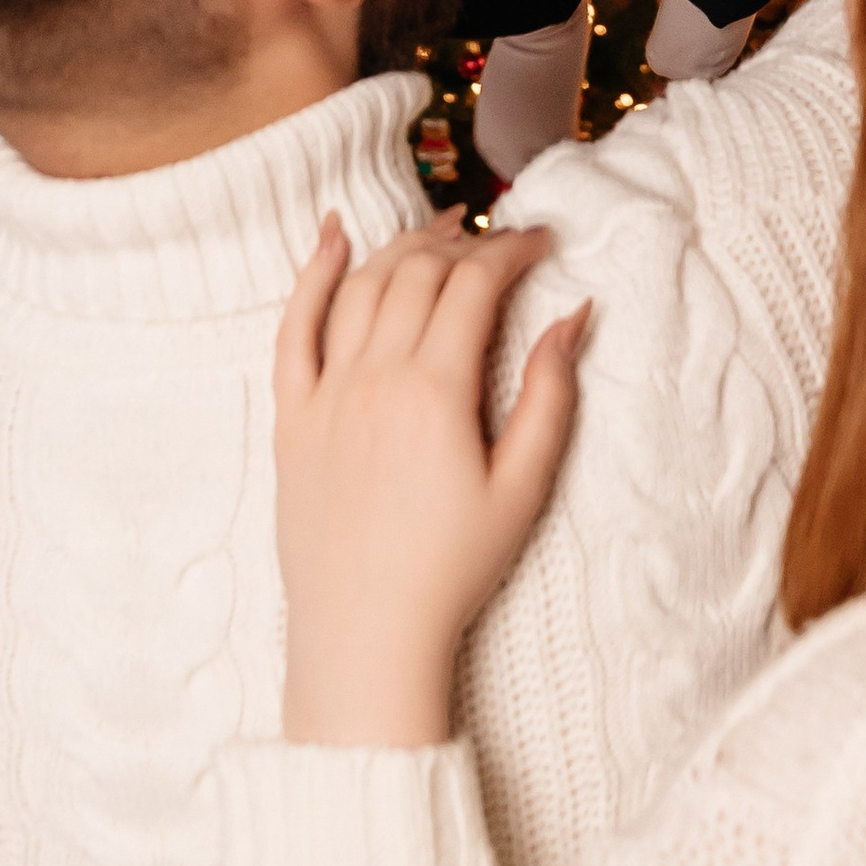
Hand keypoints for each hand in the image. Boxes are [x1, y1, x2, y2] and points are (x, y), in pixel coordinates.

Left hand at [275, 212, 586, 749]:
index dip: (512, 250)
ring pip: (362, 287)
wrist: (366, 633)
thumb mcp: (523, 486)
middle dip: (466, 242)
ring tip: (440, 232)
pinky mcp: (291, 419)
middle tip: (498, 241)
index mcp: (435, 391)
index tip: (542, 241)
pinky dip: (311, 275)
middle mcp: (374, 378)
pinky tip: (332, 238)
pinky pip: (292, 329)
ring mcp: (325, 395)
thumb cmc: (453, 568)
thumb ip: (550, 394)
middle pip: (419, 272)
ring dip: (403, 245)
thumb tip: (573, 314)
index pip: (475, 285)